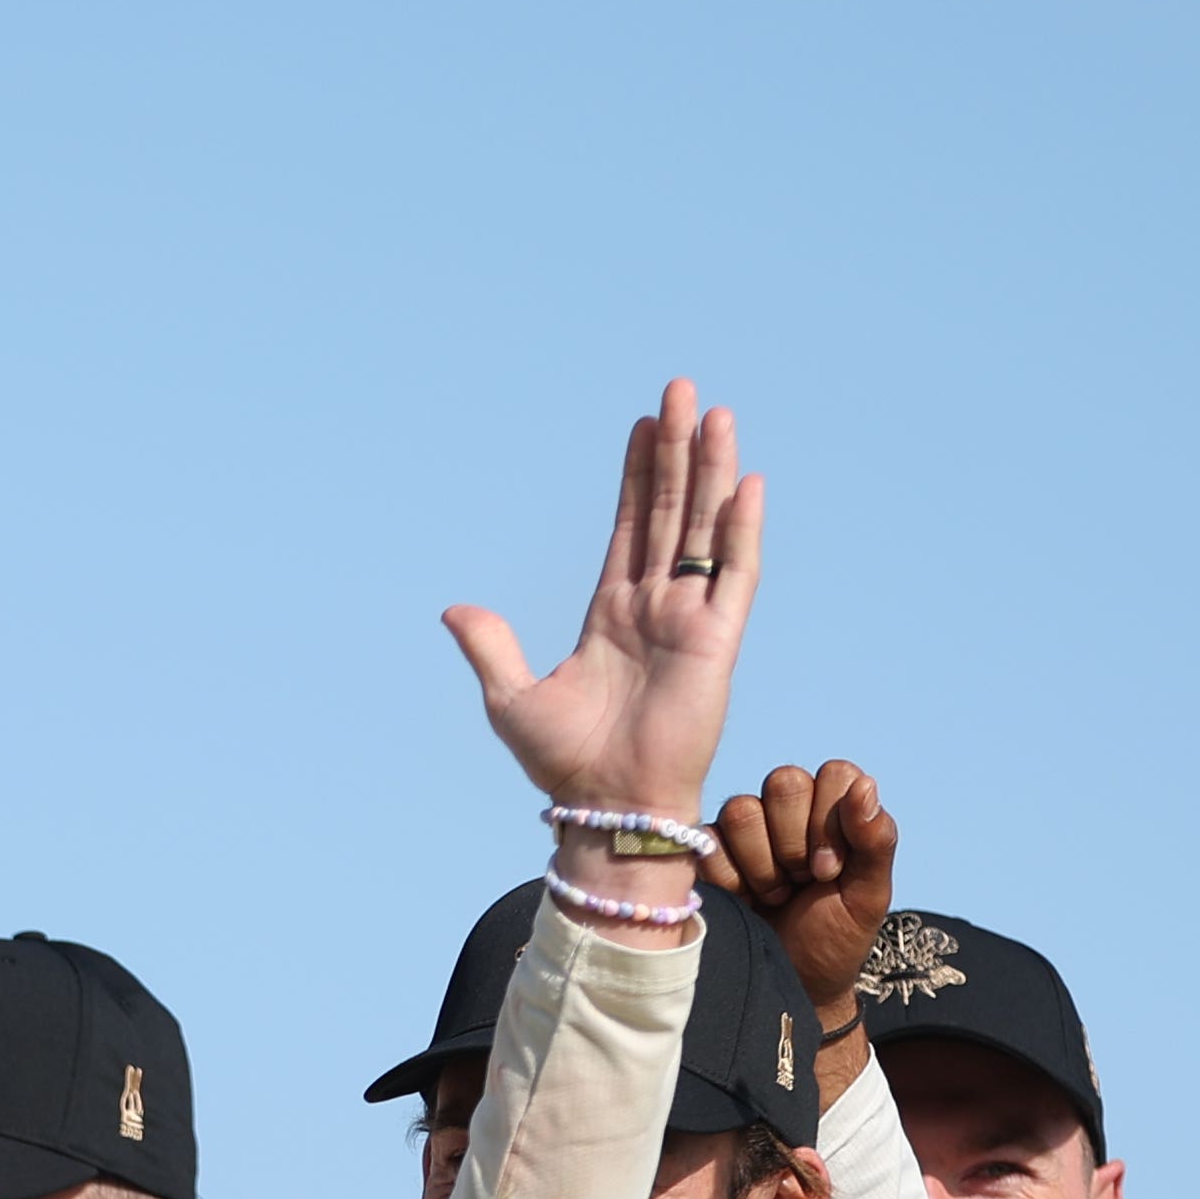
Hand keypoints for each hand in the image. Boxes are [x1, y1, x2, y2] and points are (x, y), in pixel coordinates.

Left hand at [450, 383, 757, 857]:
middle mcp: (657, 608)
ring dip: (712, 472)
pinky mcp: (717, 644)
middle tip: (681, 390)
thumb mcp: (511, 699)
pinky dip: (740, 532)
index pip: (632, 527)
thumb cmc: (564, 765)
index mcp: (613, 614)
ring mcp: (690, 622)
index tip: (645, 425)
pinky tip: (745, 485)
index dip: (638, 475)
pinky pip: (734, 577)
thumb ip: (490, 648)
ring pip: (704, 529)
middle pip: (670, 511)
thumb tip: (454, 610)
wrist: (606, 808)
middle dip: (677, 451)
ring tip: (717, 415)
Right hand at [713, 759, 897, 1020]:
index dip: (831, 823)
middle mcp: (789, 808)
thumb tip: (865, 785)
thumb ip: (876, 840)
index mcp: (835, 808)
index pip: (833, 774)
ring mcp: (747, 829)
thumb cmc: (836, 938)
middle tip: (803, 882)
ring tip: (775, 894)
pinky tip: (744, 900)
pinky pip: (709, 840)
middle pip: (784, 782)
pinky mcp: (710, 852)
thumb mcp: (868, 895)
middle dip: (795, 844)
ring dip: (763, 865)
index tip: (831, 870)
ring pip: (743, 809)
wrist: (794, 985)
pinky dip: (730, 878)